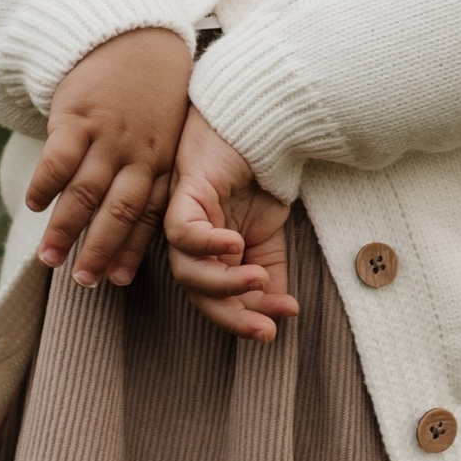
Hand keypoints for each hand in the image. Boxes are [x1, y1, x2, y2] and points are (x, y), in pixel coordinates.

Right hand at [25, 28, 189, 286]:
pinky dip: (47, 183)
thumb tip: (130, 223)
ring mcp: (108, 134)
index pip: (146, 216)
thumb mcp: (165, 133)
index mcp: (160, 163)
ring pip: (86, 191)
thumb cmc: (150, 91)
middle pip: (118, 212)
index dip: (131, 251)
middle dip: (100, 251)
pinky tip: (34, 205)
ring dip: (67, 228)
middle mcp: (137, 154)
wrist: (134, 36)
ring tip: (48, 258)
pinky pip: (60, 156)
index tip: (117, 281)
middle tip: (83, 282)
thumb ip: (150, 173)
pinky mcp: (78, 114)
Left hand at [164, 114, 296, 343]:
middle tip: (266, 328)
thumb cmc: (261, 179)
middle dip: (230, 316)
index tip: (274, 331)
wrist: (264, 128)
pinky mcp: (183, 194)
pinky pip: (181, 231)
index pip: (214, 299)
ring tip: (259, 280)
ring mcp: (183, 217)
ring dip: (222, 284)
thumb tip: (280, 314)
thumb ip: (270, 276)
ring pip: (185, 269)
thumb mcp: (270, 238)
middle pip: (196, 292)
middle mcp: (189, 241)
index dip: (241, 319)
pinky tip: (235, 244)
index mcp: (208, 255)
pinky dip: (206, 244)